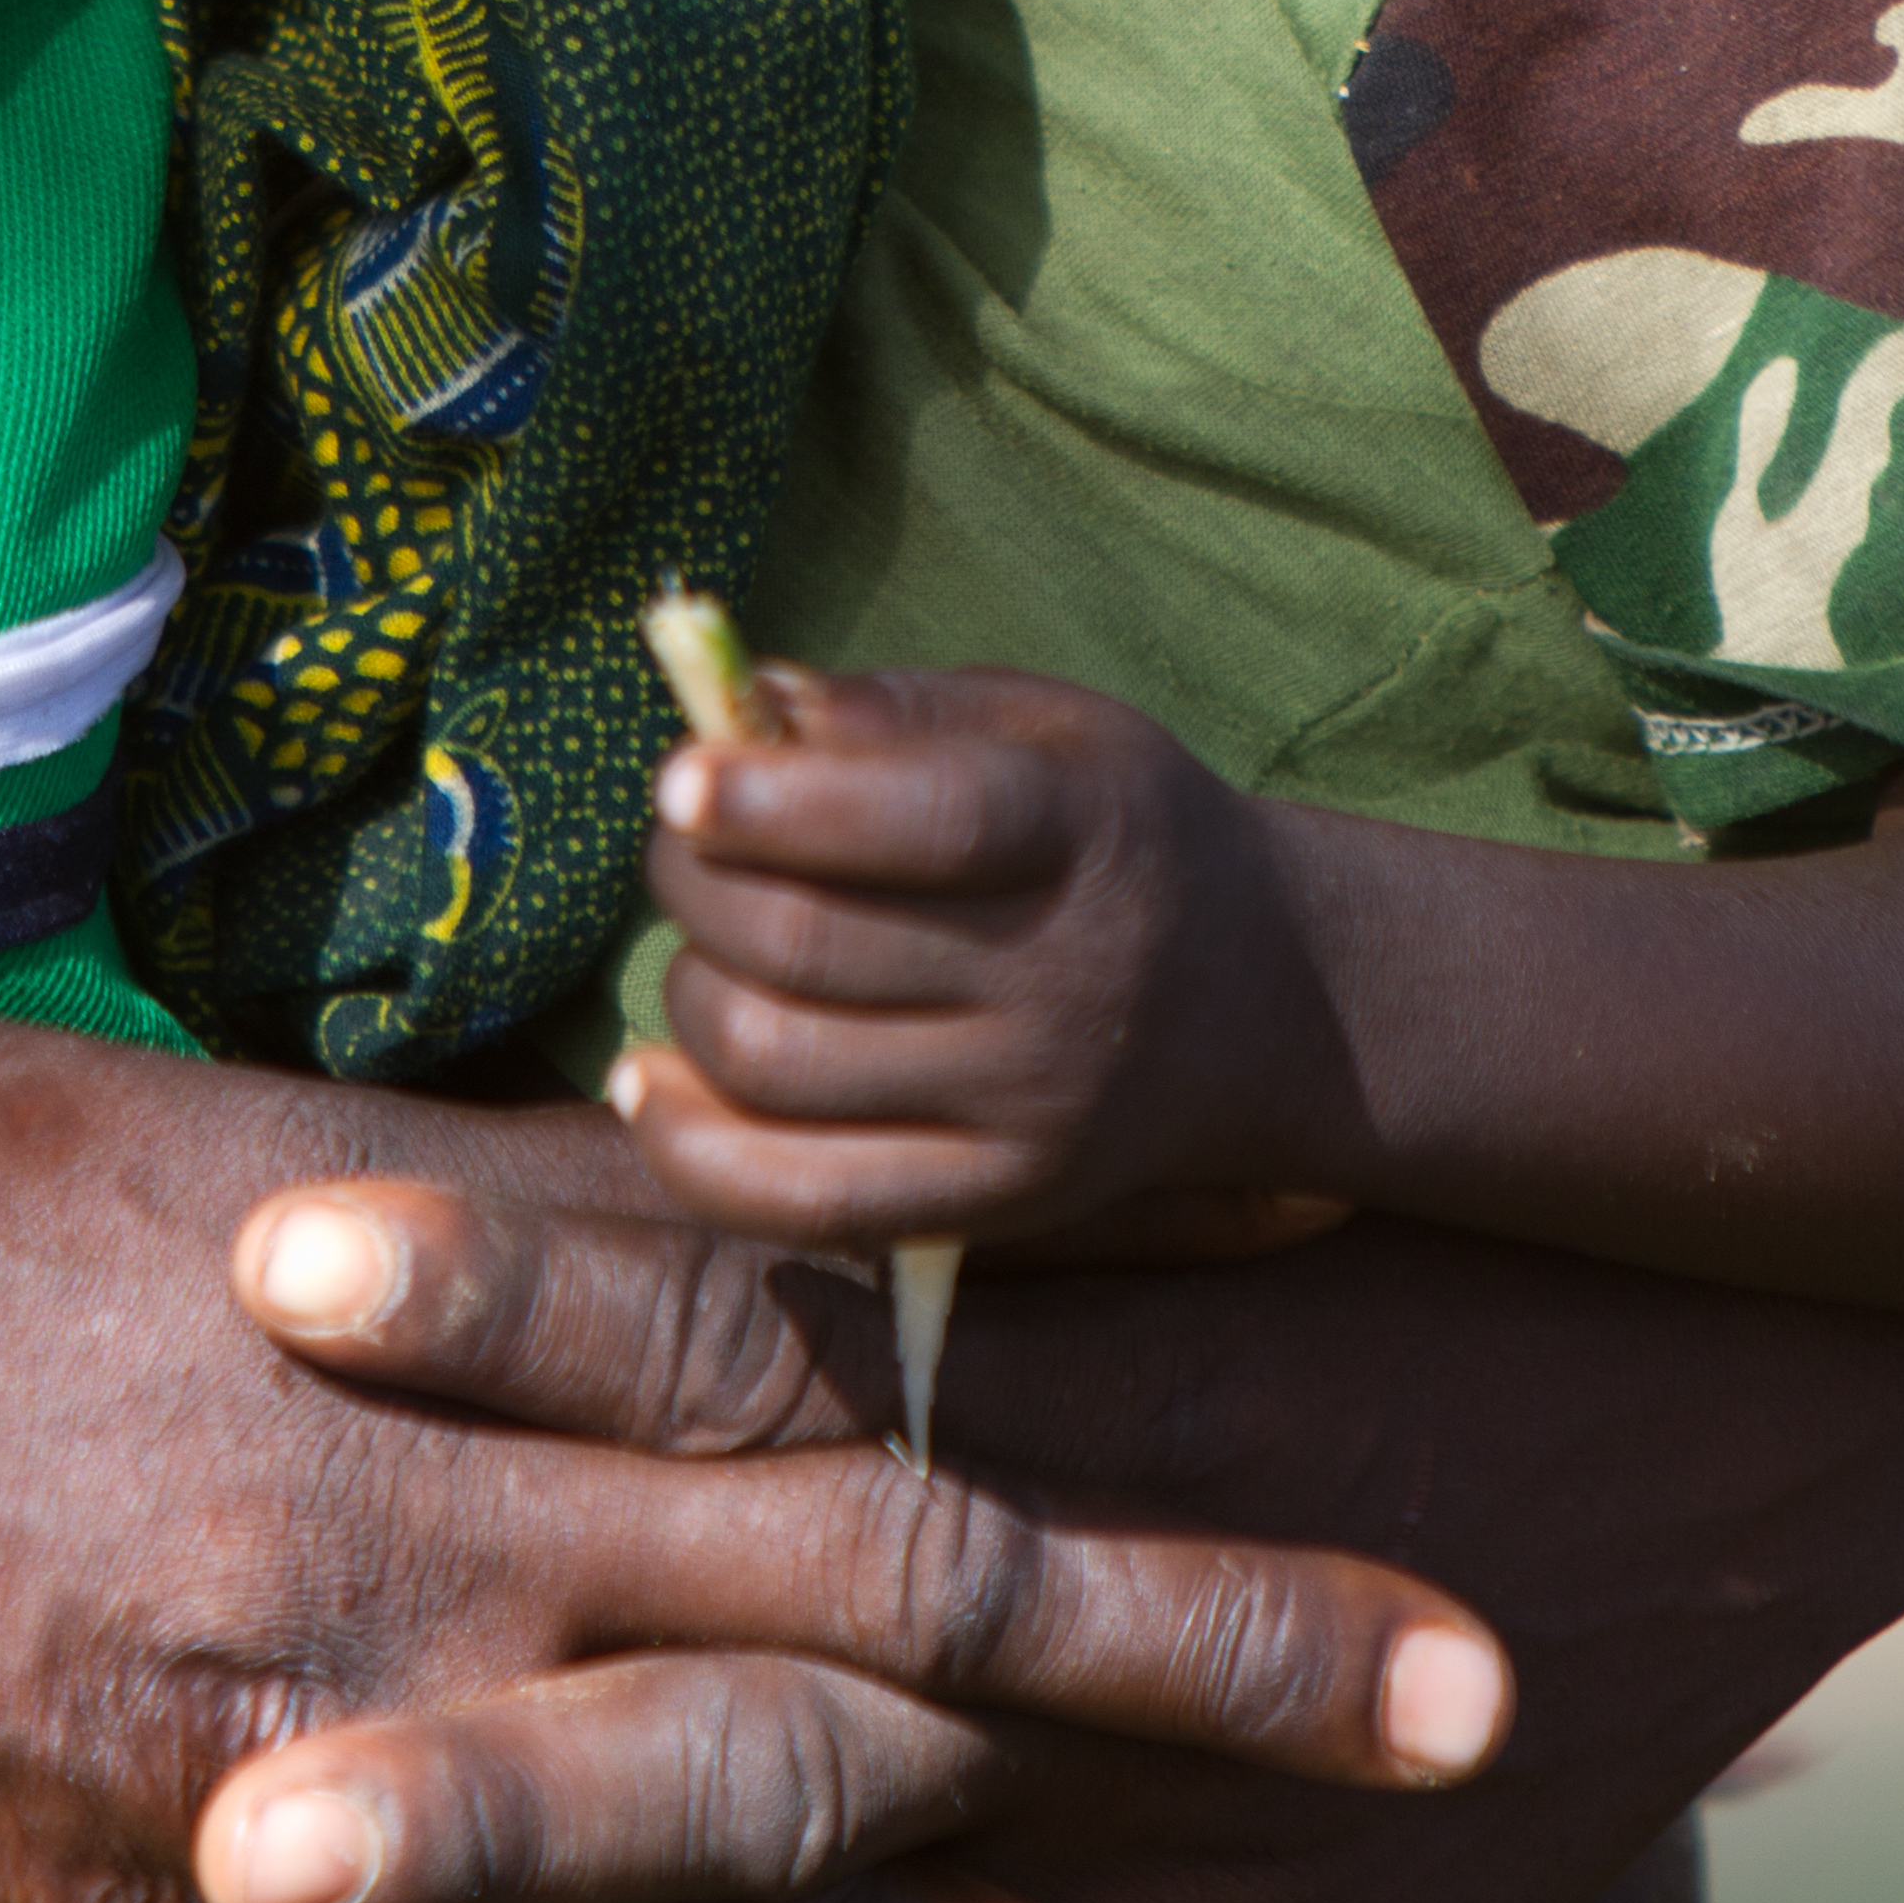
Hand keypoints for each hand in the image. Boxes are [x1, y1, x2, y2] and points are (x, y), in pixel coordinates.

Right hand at [0, 1021, 1502, 1902]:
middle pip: (883, 1589)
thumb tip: (648, 1156)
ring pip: (751, 1845)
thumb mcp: (162, 1128)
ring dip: (1026, 1898)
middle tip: (1463, 1689)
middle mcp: (436, 1543)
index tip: (1311, 1277)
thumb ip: (426, 1182)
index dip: (1079, 1293)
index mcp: (423, 1308)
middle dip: (1187, 1642)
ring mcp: (335, 1772)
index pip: (825, 1294)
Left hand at [209, 1169, 1903, 1902]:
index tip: (283, 1258)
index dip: (515, 1300)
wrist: (1749, 1401)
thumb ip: (937, 1191)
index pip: (718, 1330)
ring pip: (810, 1884)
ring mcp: (1110, 1821)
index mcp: (1019, 1374)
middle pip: (725, 1707)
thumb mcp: (1173, 1184)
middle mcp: (1035, 1606)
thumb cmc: (1412, 1240)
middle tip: (253, 1837)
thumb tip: (659, 1082)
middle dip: (490, 1785)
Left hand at [628, 666, 1333, 1256]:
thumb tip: (748, 699)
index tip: (680, 782)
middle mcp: (1062, 978)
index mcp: (1082, 828)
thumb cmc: (1113, 827)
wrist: (1256, 996)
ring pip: (782, 1068)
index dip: (782, 802)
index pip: (927, 823)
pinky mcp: (991, 1203)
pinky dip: (690, 1145)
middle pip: (815, 948)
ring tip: (705, 947)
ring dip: (689, 995)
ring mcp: (1026, 1108)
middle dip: (697, 886)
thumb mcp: (1048, 724)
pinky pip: (801, 1201)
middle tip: (679, 846)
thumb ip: (900, 709)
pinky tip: (647, 1082)